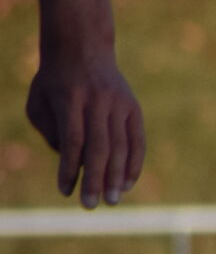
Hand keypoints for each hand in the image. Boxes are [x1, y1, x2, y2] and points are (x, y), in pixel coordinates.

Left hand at [26, 47, 143, 208]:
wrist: (82, 48)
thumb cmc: (53, 81)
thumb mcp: (39, 102)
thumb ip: (51, 133)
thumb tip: (74, 163)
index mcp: (70, 99)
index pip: (72, 141)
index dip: (70, 168)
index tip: (66, 191)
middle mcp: (98, 102)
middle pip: (99, 148)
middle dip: (96, 179)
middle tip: (92, 205)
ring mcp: (119, 104)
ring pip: (121, 147)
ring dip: (117, 177)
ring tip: (113, 200)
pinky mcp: (134, 108)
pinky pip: (137, 141)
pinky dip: (134, 164)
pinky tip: (128, 183)